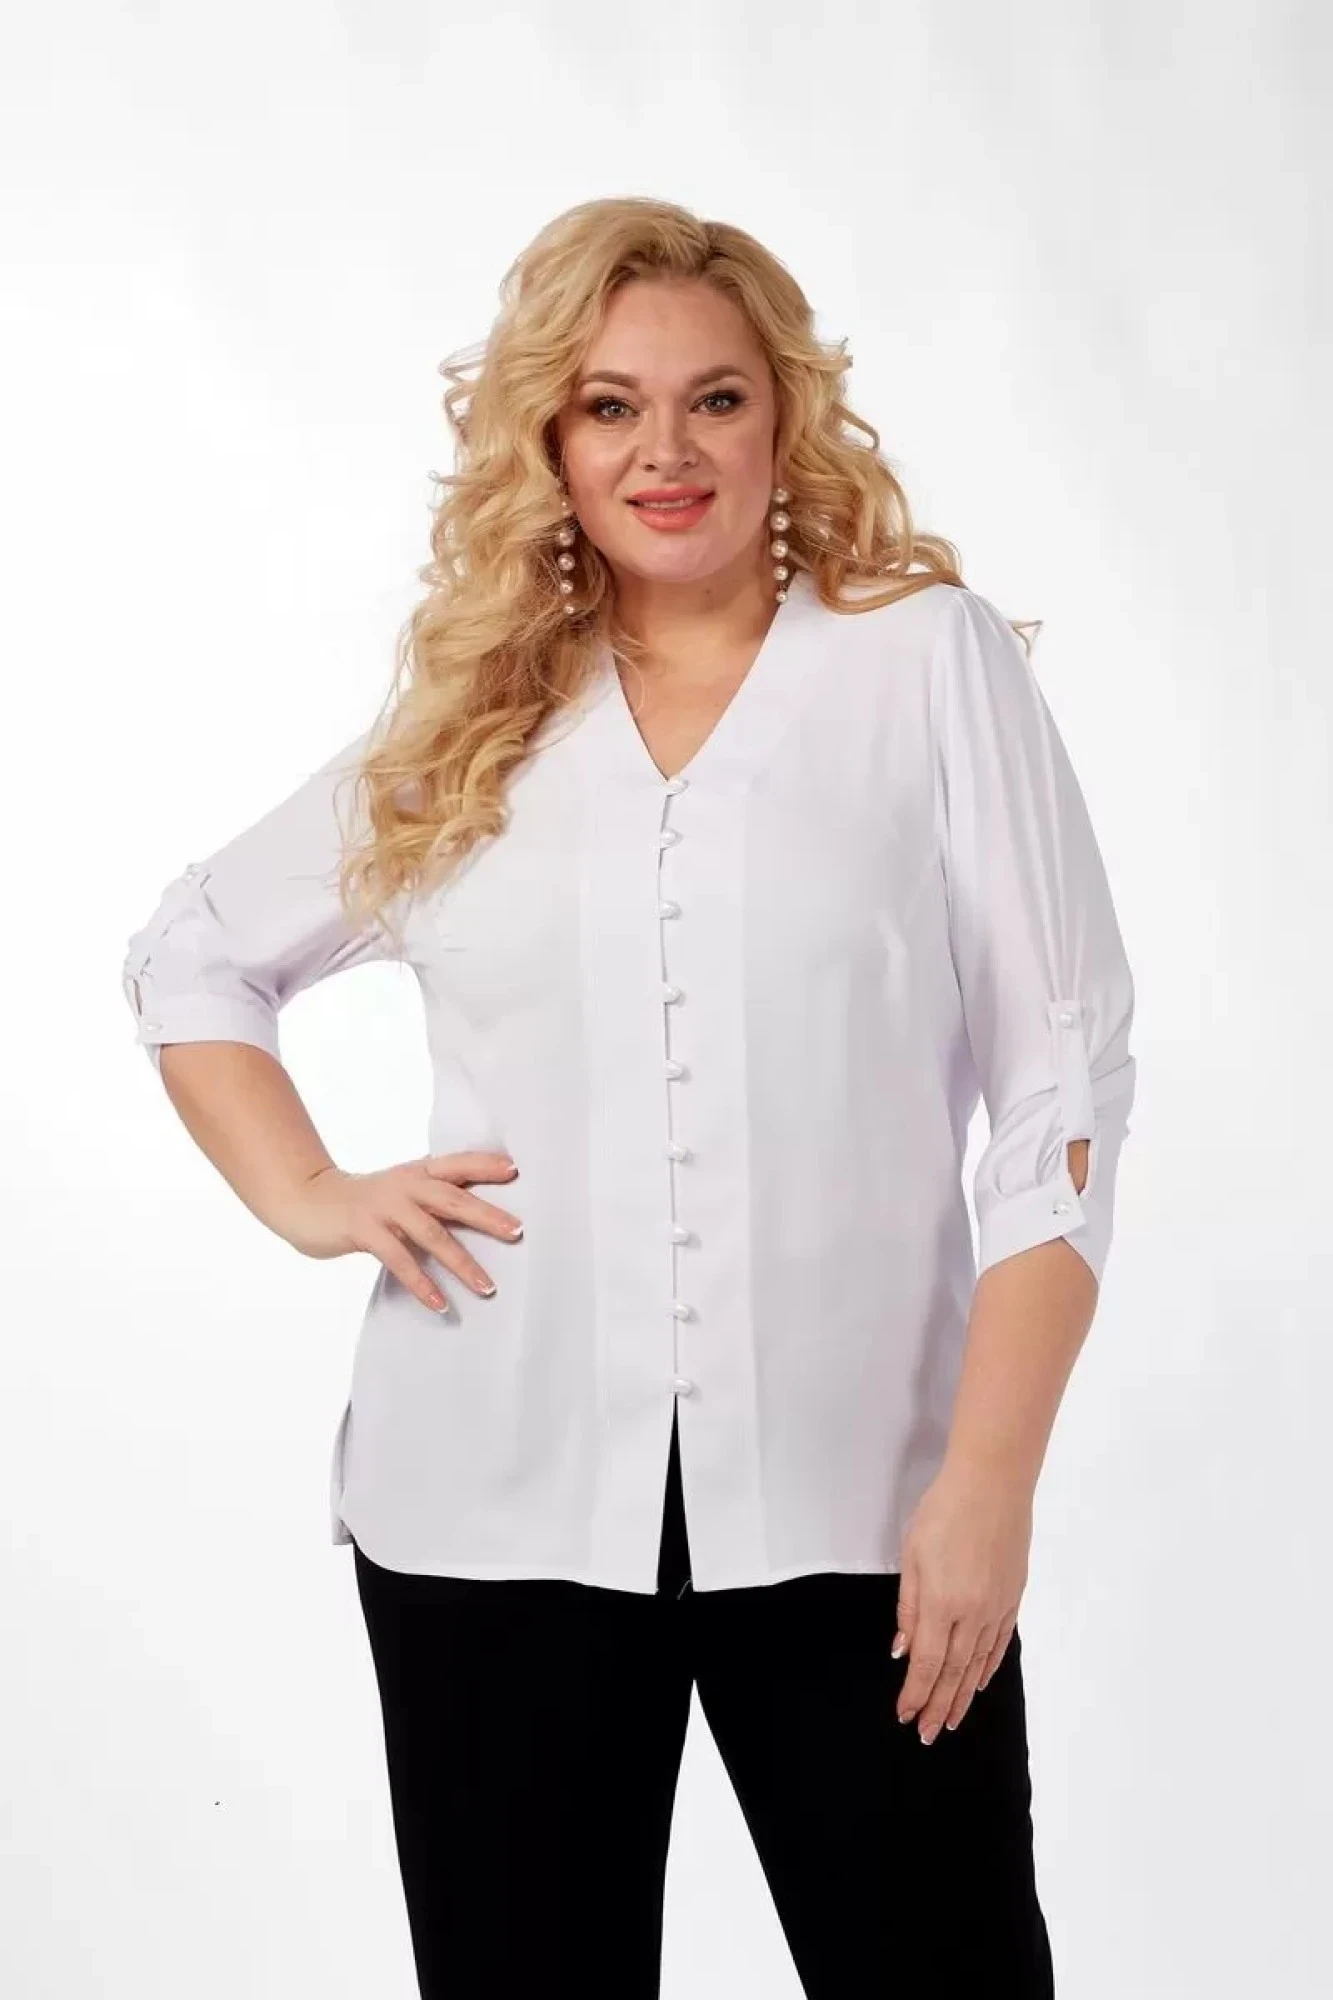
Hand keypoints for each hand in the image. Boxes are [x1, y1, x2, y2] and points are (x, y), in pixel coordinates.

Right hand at [276, 1151, 522, 1313]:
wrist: (308, 1201)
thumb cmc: (364, 1200)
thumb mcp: (400, 1189)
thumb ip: (431, 1197)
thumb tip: (479, 1215)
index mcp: (417, 1171)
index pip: (457, 1164)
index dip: (485, 1165)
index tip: (515, 1171)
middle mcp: (405, 1185)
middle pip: (453, 1198)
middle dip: (487, 1215)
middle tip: (517, 1232)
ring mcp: (385, 1207)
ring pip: (432, 1234)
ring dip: (462, 1263)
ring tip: (487, 1287)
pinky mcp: (365, 1231)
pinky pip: (400, 1260)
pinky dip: (422, 1283)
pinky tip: (440, 1303)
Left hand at [892, 1461, 1031, 1742]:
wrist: (993, 1484)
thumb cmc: (945, 1510)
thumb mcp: (912, 1554)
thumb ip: (908, 1606)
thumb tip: (902, 1650)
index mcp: (942, 1603)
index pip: (926, 1663)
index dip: (915, 1693)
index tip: (906, 1716)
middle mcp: (973, 1614)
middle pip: (953, 1672)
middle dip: (938, 1706)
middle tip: (928, 1734)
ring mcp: (997, 1607)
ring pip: (978, 1664)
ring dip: (963, 1695)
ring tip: (952, 1719)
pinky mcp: (1013, 1597)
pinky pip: (999, 1644)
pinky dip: (988, 1668)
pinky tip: (980, 1683)